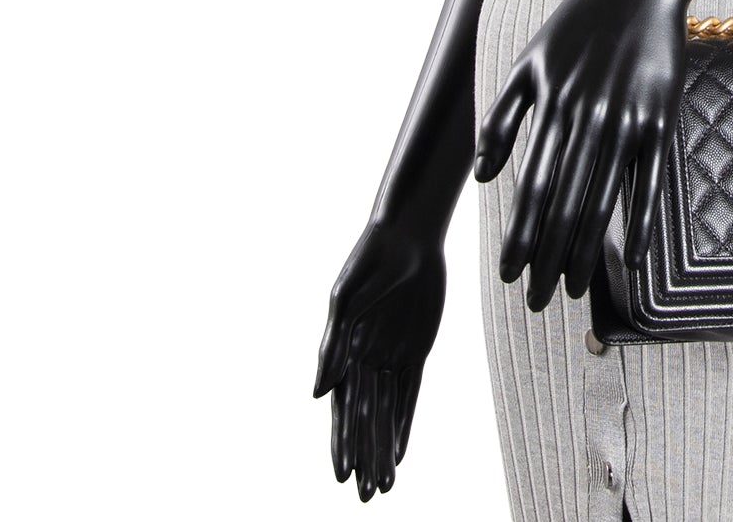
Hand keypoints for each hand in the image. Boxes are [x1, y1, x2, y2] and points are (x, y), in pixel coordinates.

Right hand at [314, 219, 445, 500]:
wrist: (408, 235)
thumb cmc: (369, 261)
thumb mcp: (346, 299)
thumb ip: (332, 347)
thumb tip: (316, 394)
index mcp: (343, 352)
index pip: (342, 408)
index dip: (343, 441)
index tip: (343, 475)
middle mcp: (364, 360)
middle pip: (364, 419)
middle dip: (365, 456)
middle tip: (367, 496)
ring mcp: (390, 356)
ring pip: (387, 413)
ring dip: (384, 448)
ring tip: (385, 485)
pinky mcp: (416, 350)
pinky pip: (410, 394)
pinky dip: (405, 423)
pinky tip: (401, 451)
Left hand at [474, 0, 686, 309]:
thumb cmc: (580, 20)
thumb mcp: (530, 59)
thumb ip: (503, 115)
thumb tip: (482, 175)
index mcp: (550, 102)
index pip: (529, 184)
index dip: (519, 234)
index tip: (509, 275)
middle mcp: (585, 114)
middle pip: (563, 201)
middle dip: (548, 257)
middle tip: (538, 299)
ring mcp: (625, 116)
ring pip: (602, 198)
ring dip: (587, 250)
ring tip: (575, 288)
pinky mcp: (659, 116)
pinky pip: (649, 180)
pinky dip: (641, 222)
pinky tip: (635, 258)